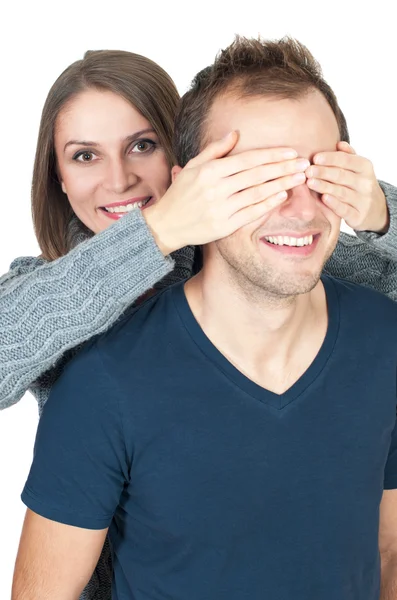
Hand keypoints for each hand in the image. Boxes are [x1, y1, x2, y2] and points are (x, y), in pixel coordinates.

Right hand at [144, 131, 309, 254]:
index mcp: (209, 171)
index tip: (291, 152)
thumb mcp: (193, 167)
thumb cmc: (181, 194)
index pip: (247, 159)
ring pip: (257, 193)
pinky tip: (282, 196)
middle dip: (283, 168)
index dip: (271, 155)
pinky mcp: (223, 226)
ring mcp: (220, 208)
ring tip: (299, 179)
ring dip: (281, 185)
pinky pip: (250, 213)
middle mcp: (215, 188)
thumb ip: (215, 150)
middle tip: (304, 164)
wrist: (166, 225)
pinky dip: (268, 204)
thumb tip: (236, 133)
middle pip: (256, 175)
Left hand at [305, 141, 388, 232]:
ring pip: (342, 192)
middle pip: (342, 176)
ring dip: (325, 186)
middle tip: (308, 171)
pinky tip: (324, 198)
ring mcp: (363, 200)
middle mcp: (366, 183)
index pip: (347, 160)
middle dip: (324, 172)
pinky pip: (345, 209)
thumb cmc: (358, 184)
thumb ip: (348, 156)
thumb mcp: (357, 168)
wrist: (375, 209)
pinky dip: (334, 204)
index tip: (315, 158)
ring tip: (310, 182)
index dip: (331, 158)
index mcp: (365, 167)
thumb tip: (339, 143)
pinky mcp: (358, 216)